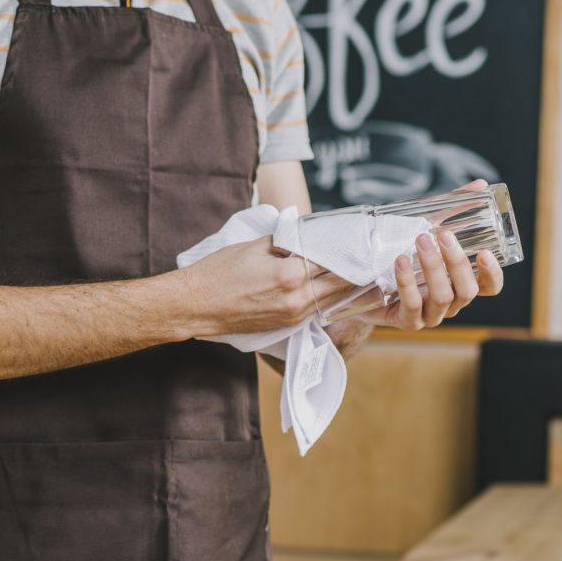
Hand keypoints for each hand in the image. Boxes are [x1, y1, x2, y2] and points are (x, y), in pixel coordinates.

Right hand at [177, 235, 354, 336]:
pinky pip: (317, 310)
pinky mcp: (287, 325)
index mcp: (290, 274)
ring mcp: (293, 315)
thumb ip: (286, 241)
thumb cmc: (218, 273)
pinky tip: (332, 287)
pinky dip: (327, 297)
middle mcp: (297, 298)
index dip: (345, 248)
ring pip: (333, 300)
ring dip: (345, 285)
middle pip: (340, 283)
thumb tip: (305, 236)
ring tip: (355, 270)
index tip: (356, 239)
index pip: (331, 259)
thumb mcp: (254, 246)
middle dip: (353, 269)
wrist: (196, 306)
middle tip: (365, 255)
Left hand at [355, 180, 504, 330]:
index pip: (488, 287)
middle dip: (457, 262)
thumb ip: (453, 209)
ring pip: (442, 297)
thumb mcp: (426, 228)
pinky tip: (399, 260)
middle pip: (466, 291)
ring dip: (433, 268)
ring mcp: (428, 315)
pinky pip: (411, 305)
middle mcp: (449, 303)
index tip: (486, 253)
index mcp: (459, 284)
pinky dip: (407, 282)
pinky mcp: (406, 321)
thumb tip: (480, 185)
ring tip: (420, 241)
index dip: (492, 274)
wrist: (361, 282)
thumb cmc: (401, 254)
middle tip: (442, 235)